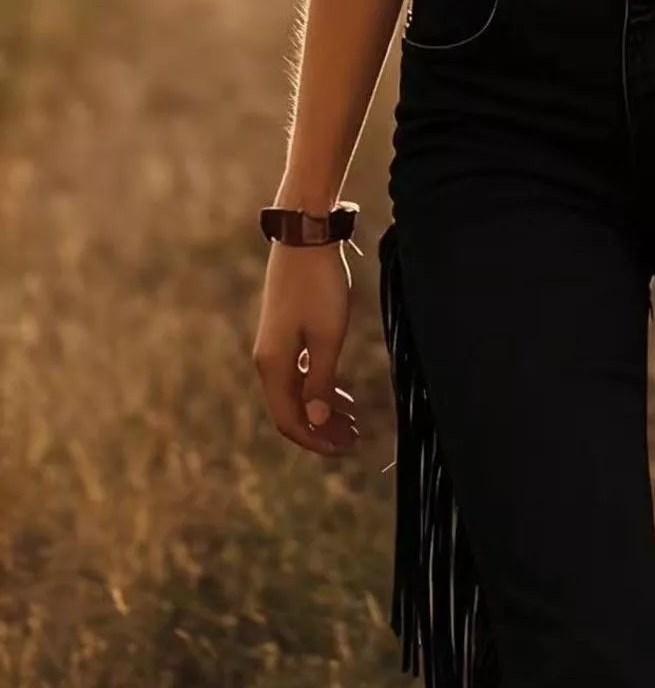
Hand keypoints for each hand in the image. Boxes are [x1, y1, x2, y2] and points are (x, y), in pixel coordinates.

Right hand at [252, 241, 359, 454]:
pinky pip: (299, 376)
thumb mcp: (327, 338)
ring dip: (322, 413)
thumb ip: (321, 382)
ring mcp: (274, 348)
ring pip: (295, 395)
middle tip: (354, 440)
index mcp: (274, 365)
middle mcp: (268, 360)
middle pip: (290, 411)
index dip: (315, 440)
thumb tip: (317, 422)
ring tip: (353, 424)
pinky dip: (319, 391)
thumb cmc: (319, 286)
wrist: (305, 238)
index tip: (344, 449)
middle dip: (321, 431)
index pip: (289, 420)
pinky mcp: (284, 336)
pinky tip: (342, 397)